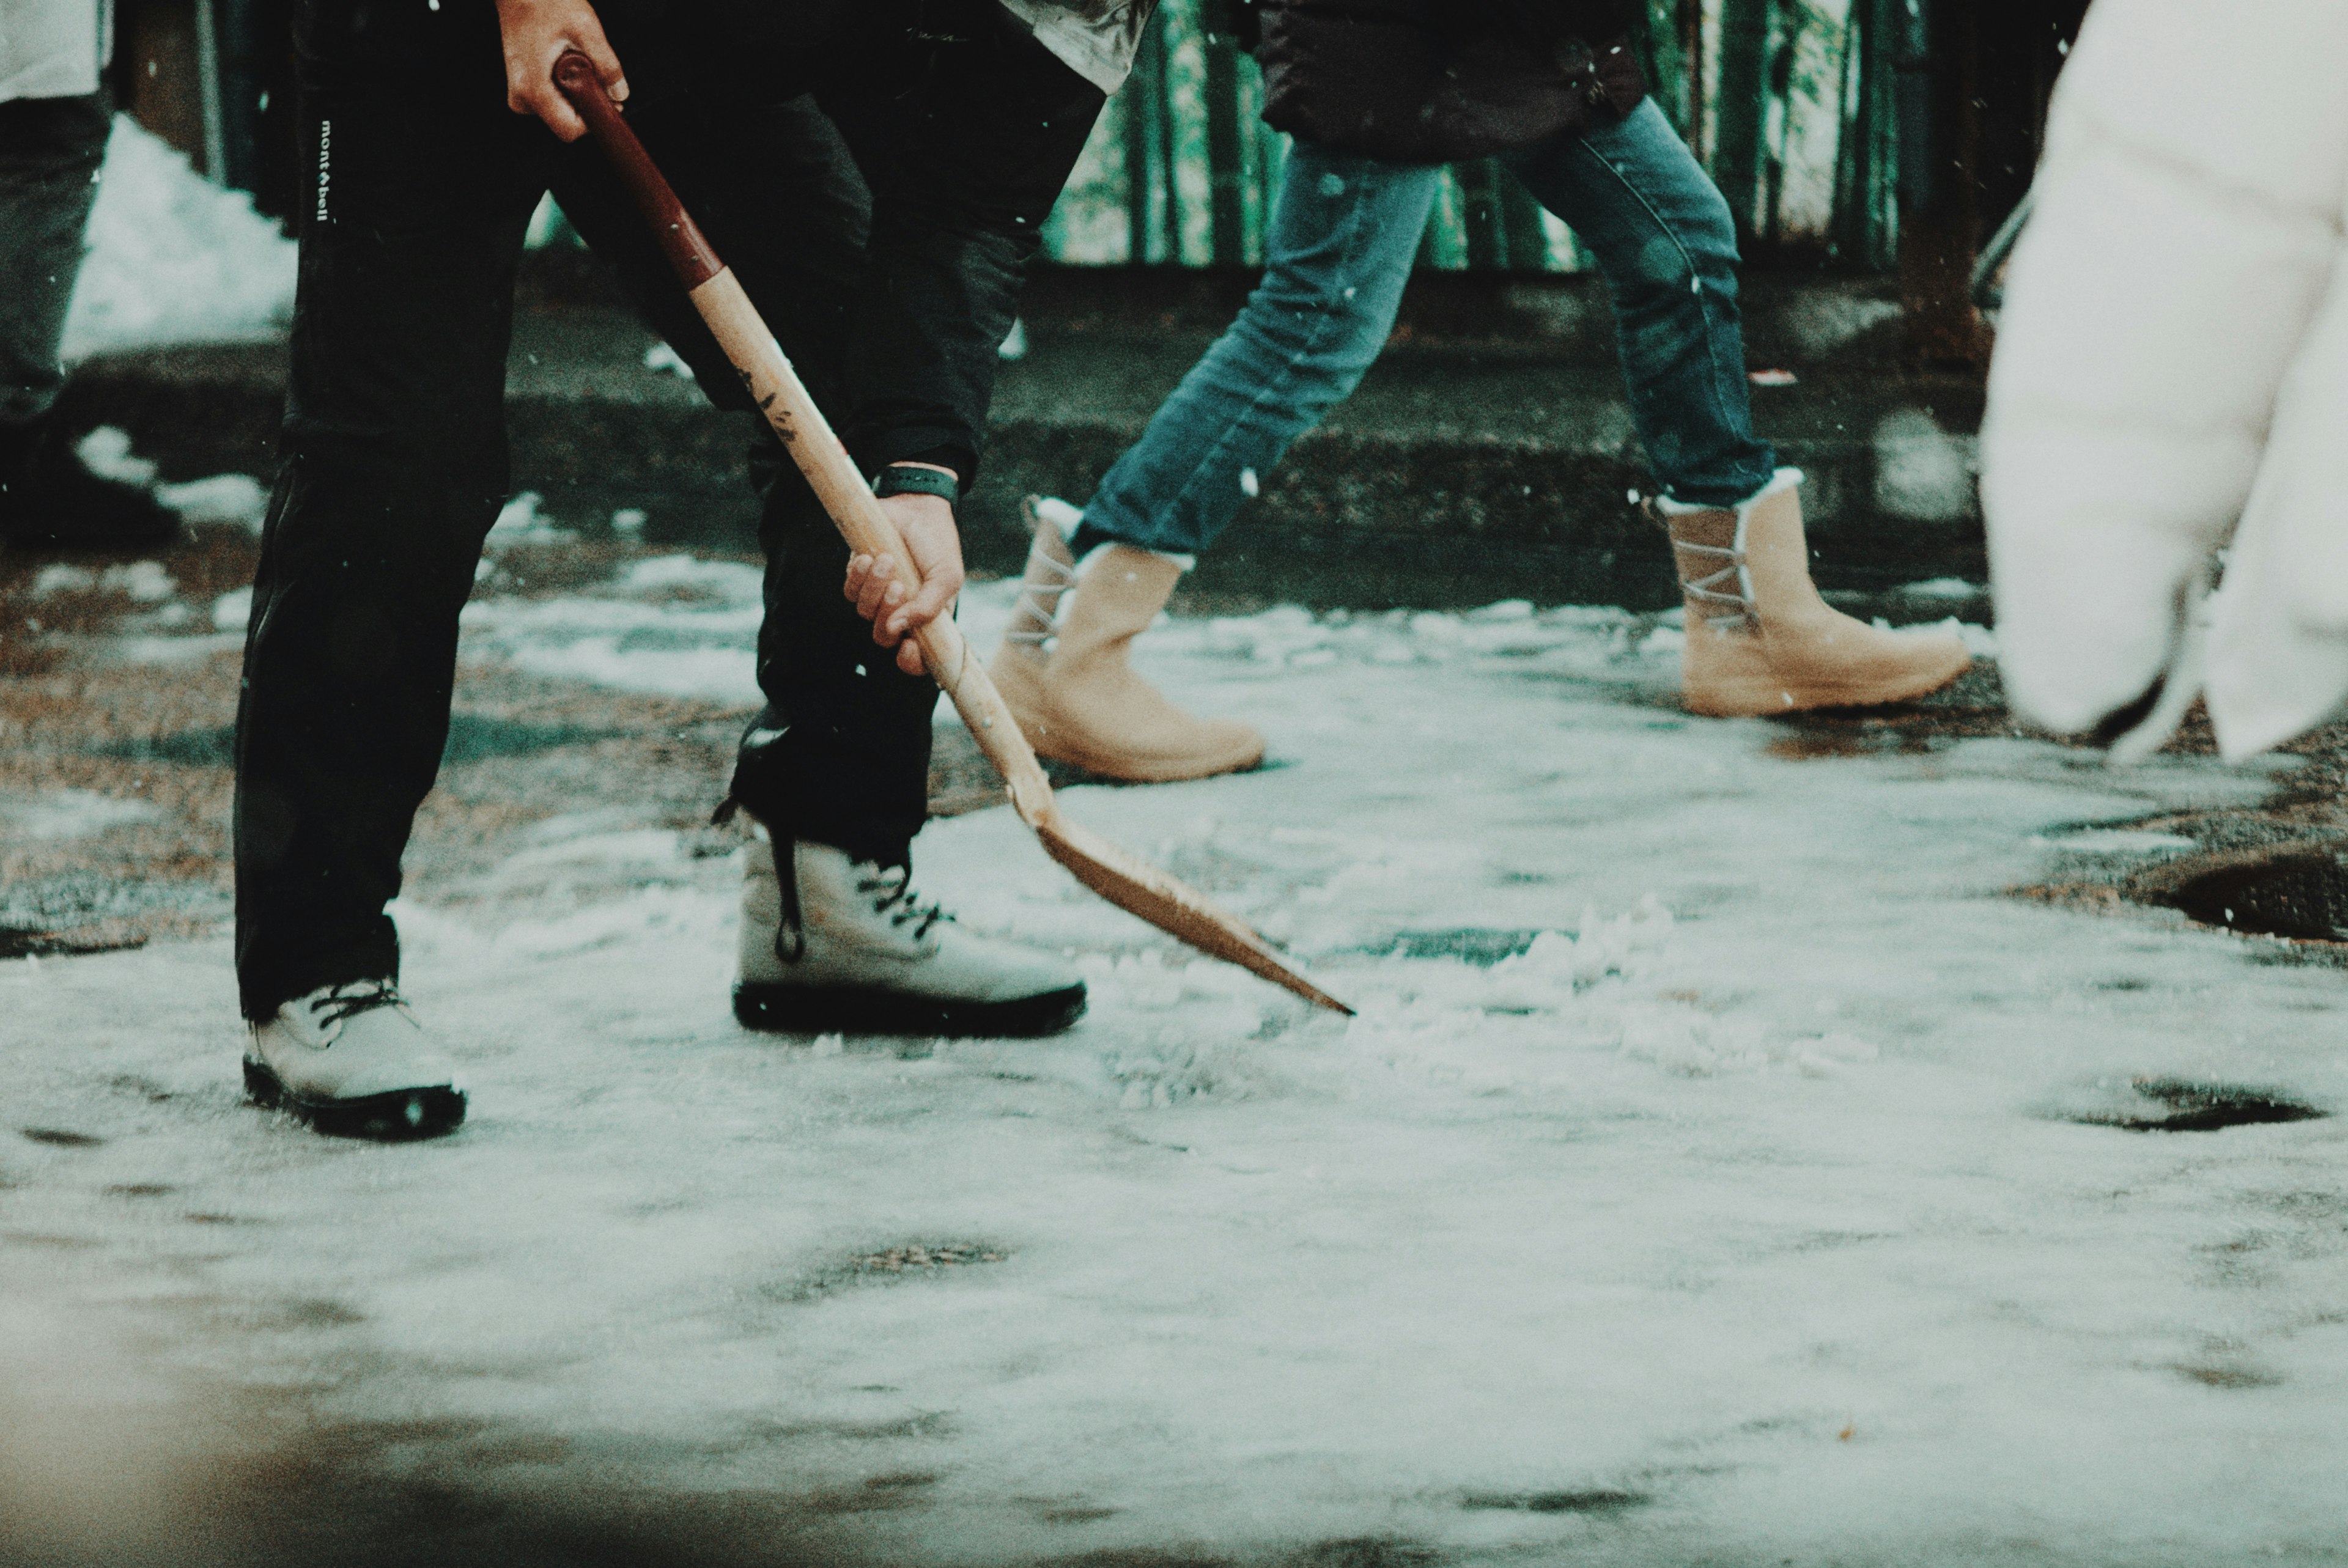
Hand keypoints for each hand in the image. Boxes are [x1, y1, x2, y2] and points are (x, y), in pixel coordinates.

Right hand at [494, 0, 626, 141]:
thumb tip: (620, 93)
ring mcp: (518, 90)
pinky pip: (549, 98)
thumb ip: (607, 64)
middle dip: (585, 104)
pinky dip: (563, 86)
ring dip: (575, 93)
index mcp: (533, 88)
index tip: (608, 103)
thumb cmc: (546, 1)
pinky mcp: (520, 83)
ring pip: (557, 110)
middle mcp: (520, 95)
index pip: (569, 129)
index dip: (593, 121)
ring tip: (575, 59)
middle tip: (594, 74)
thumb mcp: (585, 28)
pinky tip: (565, 61)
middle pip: (564, 121)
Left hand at [844, 484, 964, 677]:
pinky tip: (870, 557)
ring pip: (864, 613)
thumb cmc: (937, 543)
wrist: (916, 507)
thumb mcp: (947, 576)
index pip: (916, 658)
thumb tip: (897, 628)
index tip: (908, 648)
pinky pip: (849, 591)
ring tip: (888, 559)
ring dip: (874, 587)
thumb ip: (929, 607)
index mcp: (927, 619)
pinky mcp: (859, 577)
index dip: (910, 663)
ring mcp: (878, 596)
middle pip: (883, 637)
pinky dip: (858, 575)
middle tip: (900, 586)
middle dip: (888, 613)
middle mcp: (901, 613)